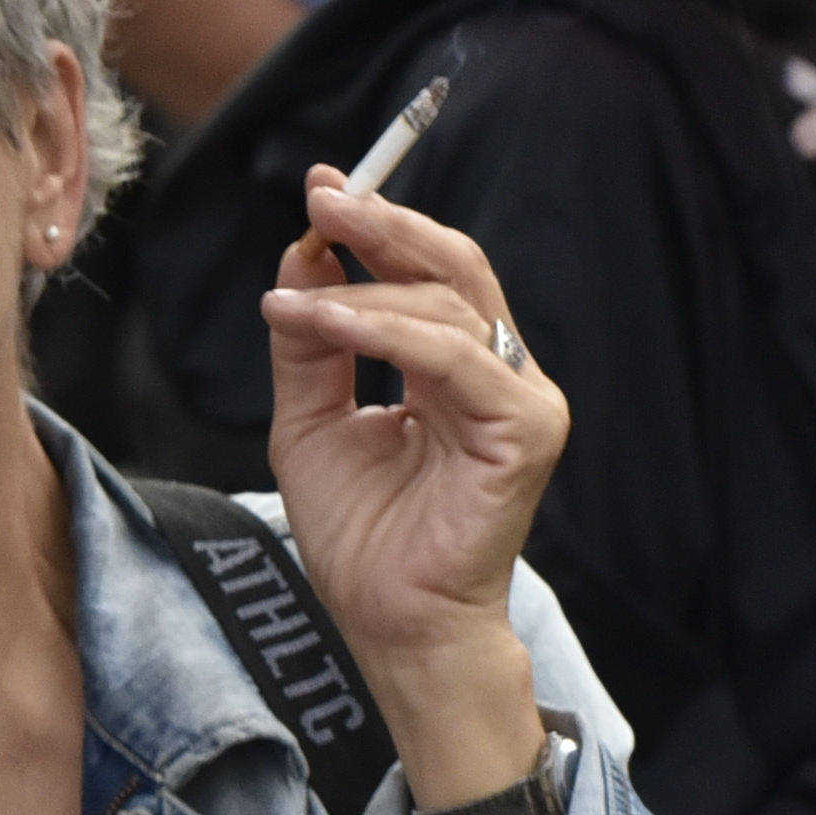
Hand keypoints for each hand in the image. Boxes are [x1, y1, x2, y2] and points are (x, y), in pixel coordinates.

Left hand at [257, 169, 564, 787]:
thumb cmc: (361, 536)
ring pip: (444, 305)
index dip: (378, 228)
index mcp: (454, 367)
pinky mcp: (525, 431)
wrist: (389, 623)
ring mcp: (519, 401)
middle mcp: (496, 375)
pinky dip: (383, 332)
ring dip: (360, 291)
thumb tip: (301, 255)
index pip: (426, 275)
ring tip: (290, 298)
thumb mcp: (310, 419)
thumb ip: (310, 341)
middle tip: (323, 198)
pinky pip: (455, 357)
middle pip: (452, 267)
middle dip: (383, 226)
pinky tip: (323, 322)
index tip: (321, 191)